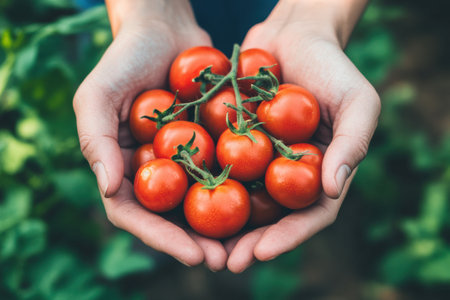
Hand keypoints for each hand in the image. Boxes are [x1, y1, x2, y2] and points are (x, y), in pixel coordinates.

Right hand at [73, 0, 226, 270]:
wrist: (165, 28)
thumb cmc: (126, 57)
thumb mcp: (99, 93)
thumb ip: (96, 140)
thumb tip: (109, 188)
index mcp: (121, 166)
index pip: (134, 214)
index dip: (161, 239)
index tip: (194, 255)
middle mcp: (150, 169)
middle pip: (170, 217)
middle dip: (195, 242)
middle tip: (226, 260)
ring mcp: (180, 157)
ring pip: (199, 200)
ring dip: (221, 226)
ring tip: (249, 244)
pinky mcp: (206, 142)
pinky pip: (222, 169)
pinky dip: (238, 187)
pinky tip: (263, 203)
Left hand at [225, 0, 379, 272]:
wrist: (295, 36)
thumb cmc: (333, 67)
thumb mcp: (357, 101)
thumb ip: (351, 144)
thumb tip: (334, 190)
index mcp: (321, 174)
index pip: (309, 216)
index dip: (287, 237)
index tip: (261, 251)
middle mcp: (290, 173)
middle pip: (271, 217)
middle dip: (250, 242)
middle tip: (226, 262)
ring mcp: (262, 159)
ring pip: (242, 199)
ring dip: (223, 225)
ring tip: (201, 245)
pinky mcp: (236, 141)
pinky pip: (220, 165)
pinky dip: (203, 183)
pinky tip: (182, 198)